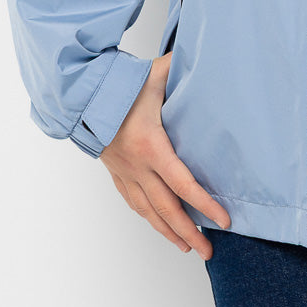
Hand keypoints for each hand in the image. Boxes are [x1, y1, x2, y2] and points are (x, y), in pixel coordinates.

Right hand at [99, 52, 231, 259]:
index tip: (224, 220)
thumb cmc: (122, 84)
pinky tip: (159, 225)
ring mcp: (124, 172)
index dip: (205, 205)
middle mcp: (137, 166)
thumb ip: (183, 67)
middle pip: (167, 208)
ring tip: (188, 247)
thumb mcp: (158, 73)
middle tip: (209, 251)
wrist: (82, 96)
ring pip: (149, 211)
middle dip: (190, 232)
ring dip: (169, 231)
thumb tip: (210, 55)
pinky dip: (149, 218)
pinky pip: (133, 202)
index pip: (183, 183)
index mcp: (151, 146)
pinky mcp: (116, 172)